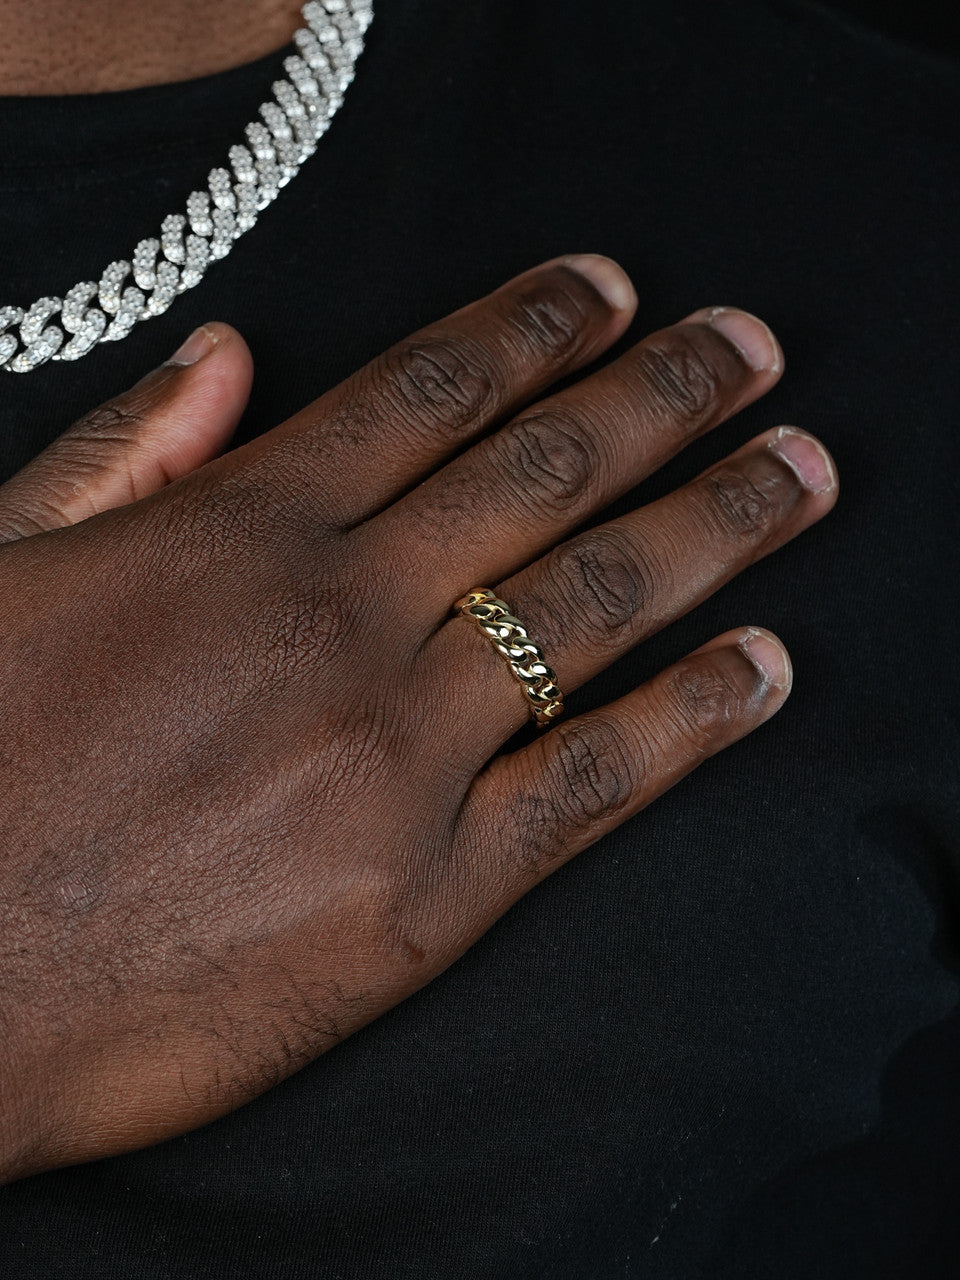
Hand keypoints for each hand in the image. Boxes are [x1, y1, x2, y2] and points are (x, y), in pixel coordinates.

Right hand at [0, 255, 836, 1181]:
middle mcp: (340, 620)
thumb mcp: (1, 572)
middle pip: (546, 472)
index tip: (618, 292)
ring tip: (798, 475)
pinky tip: (762, 670)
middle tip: (754, 353)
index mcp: (238, 532)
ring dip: (715, 525)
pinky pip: (593, 783)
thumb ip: (124, 457)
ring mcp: (396, 756)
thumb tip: (229, 357)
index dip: (538, 326)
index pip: (429, 391)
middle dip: (667, 395)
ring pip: (593, 606)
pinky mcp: (424, 894)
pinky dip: (693, 721)